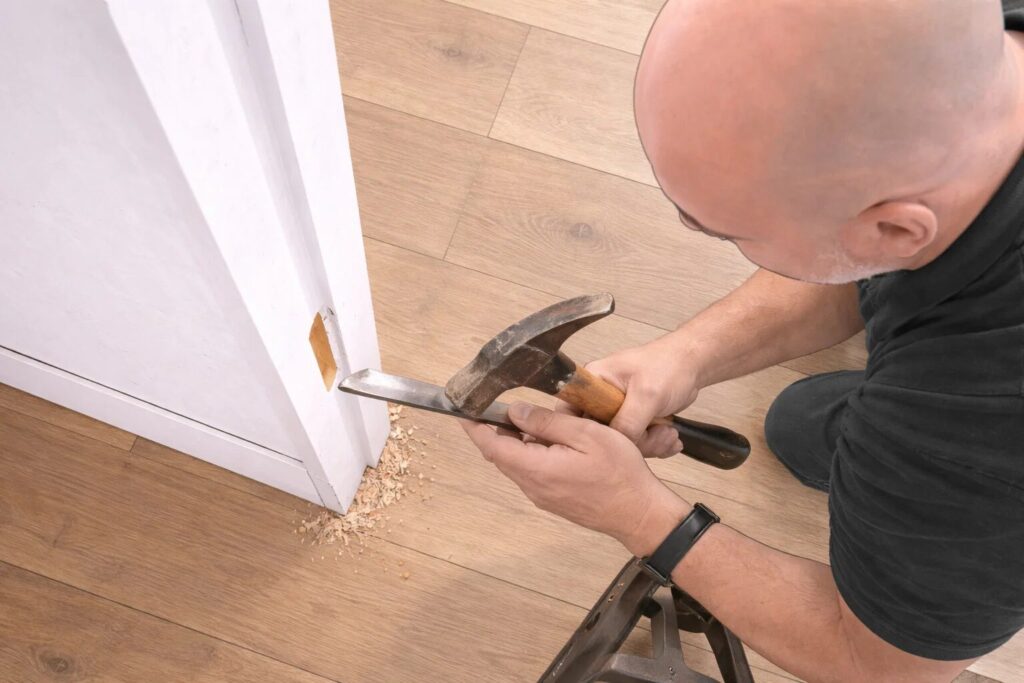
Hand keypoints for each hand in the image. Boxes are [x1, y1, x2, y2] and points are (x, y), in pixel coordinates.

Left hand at [461, 402, 690, 555]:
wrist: (640, 514)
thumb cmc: (620, 473)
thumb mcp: (586, 435)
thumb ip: (548, 423)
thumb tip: (516, 412)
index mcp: (536, 469)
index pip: (492, 446)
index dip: (474, 427)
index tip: (463, 410)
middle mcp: (533, 486)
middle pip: (501, 455)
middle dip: (495, 430)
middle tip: (499, 405)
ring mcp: (542, 496)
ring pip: (517, 463)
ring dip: (517, 441)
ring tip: (533, 418)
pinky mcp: (553, 499)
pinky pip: (532, 472)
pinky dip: (531, 453)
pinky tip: (551, 440)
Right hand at [559, 333, 702, 457]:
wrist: (693, 365)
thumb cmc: (668, 367)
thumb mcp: (647, 395)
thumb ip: (627, 423)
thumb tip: (614, 450)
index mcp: (593, 382)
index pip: (570, 413)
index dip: (582, 433)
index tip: (607, 445)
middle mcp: (600, 398)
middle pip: (599, 434)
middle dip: (632, 442)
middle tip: (657, 435)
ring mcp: (616, 410)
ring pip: (620, 442)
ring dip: (648, 444)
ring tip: (668, 434)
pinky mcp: (632, 420)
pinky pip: (636, 442)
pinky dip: (655, 444)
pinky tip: (670, 437)